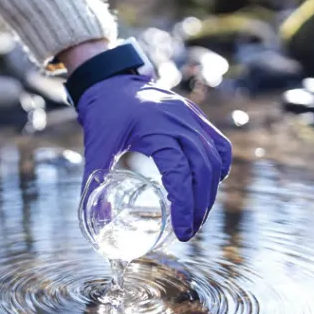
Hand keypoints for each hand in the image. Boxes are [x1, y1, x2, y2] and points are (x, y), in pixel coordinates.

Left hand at [76, 74, 231, 241]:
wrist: (112, 81)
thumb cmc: (103, 113)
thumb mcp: (96, 147)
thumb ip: (94, 181)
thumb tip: (101, 220)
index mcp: (155, 128)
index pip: (179, 172)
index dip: (183, 204)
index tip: (181, 231)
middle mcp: (180, 121)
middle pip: (202, 169)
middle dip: (199, 206)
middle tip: (188, 232)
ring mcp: (191, 117)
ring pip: (214, 159)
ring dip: (209, 192)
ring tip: (196, 217)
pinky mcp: (195, 116)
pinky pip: (218, 145)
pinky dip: (218, 168)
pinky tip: (209, 187)